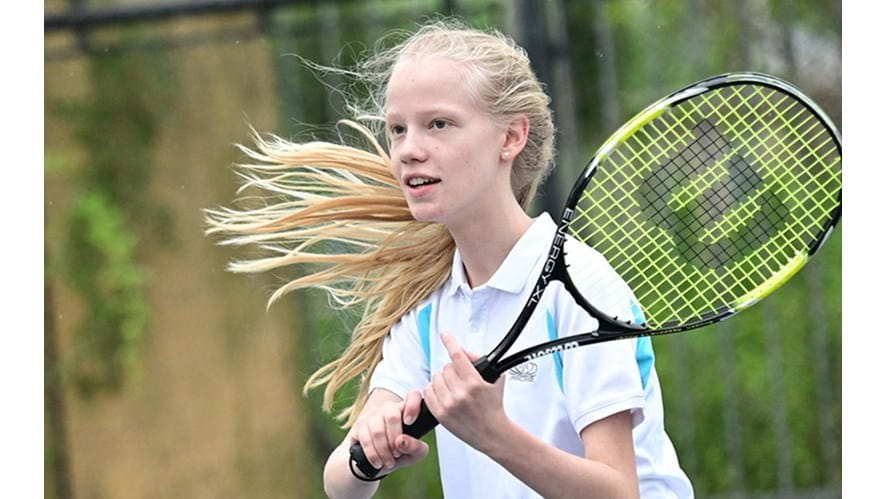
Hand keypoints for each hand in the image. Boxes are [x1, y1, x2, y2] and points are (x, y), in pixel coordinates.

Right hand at [350, 389, 428, 474]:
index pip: (413, 395)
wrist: (377, 463)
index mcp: (407, 410)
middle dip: (395, 439)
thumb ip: (416, 448)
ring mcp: (373, 414)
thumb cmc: (401, 454)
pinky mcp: (359, 424)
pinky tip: (378, 462)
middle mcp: (389, 407)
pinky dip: (373, 454)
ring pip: (377, 430)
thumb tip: (401, 441)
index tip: (409, 422)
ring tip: (389, 462)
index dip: (413, 405)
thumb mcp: (415, 454)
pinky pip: (365, 439)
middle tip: (397, 454)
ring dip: (384, 450)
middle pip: (392, 416)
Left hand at [423, 332, 506, 451]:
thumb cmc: (494, 406)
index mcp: (474, 383)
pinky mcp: (441, 414)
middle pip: (446, 368)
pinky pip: (428, 392)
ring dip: (442, 379)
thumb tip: (463, 351)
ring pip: (436, 378)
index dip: (450, 342)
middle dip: (452, 370)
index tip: (445, 335)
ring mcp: (449, 404)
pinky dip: (433, 390)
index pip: (458, 356)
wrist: (492, 433)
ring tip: (452, 387)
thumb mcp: (495, 380)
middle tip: (460, 377)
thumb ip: (479, 362)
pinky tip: (442, 393)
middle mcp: (461, 393)